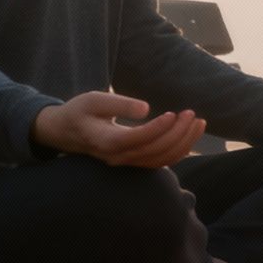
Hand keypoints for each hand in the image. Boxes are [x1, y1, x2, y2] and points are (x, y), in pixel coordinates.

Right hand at [32, 91, 206, 167]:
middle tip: (191, 114)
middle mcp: (118, 157)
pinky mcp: (133, 161)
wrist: (65, 132)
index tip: (173, 113)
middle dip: (177, 134)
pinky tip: (189, 134)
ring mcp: (126, 162)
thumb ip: (119, 103)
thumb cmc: (79, 112)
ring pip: (160, 160)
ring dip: (183, 143)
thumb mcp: (93, 99)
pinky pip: (159, 161)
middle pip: (154, 152)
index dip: (158, 129)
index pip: (138, 139)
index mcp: (106, 141)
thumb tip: (145, 109)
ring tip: (198, 122)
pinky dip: (178, 150)